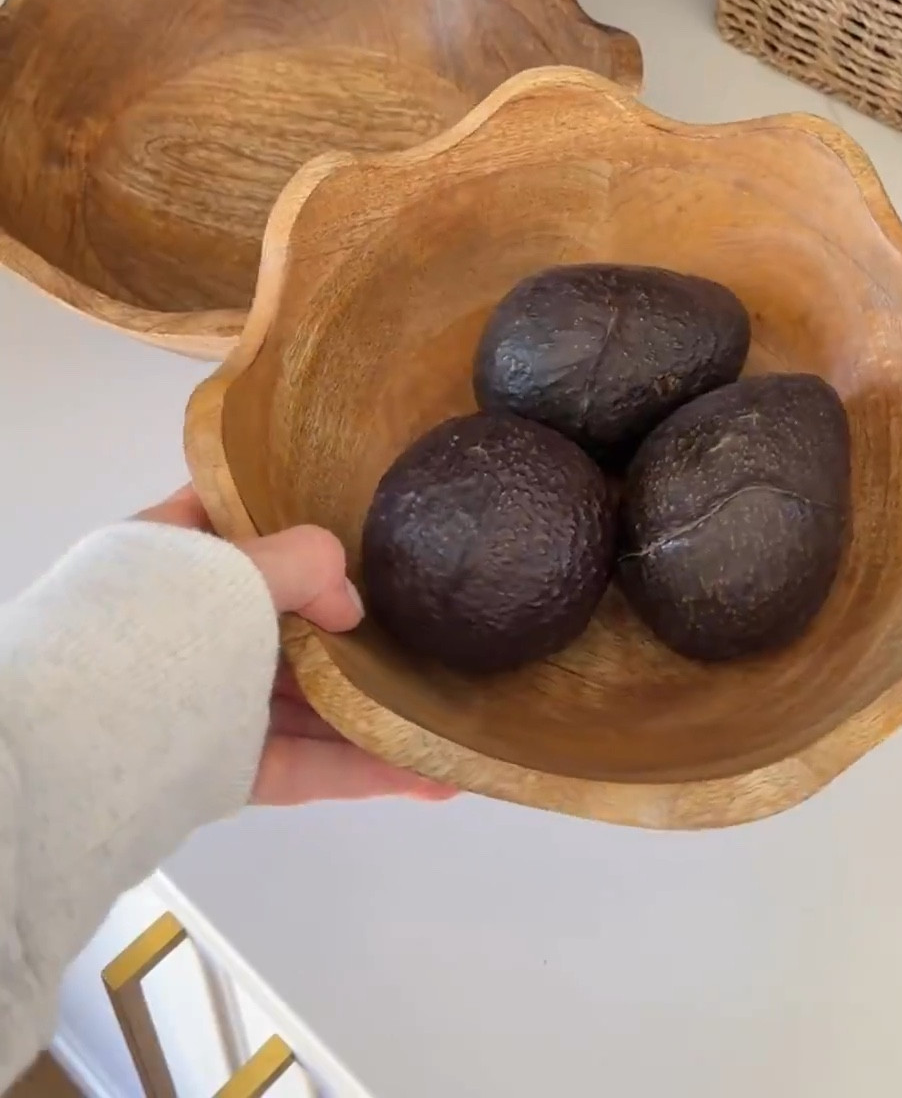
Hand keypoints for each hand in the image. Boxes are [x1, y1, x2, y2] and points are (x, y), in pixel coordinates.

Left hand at [140, 487, 453, 807]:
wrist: (73, 757)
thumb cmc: (152, 633)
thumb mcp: (234, 571)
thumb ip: (304, 565)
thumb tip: (347, 604)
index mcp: (168, 555)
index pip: (230, 516)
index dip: (291, 511)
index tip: (356, 514)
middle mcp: (185, 626)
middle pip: (280, 616)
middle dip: (350, 626)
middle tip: (421, 619)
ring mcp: (202, 700)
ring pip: (300, 699)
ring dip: (371, 709)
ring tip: (442, 714)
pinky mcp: (218, 769)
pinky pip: (299, 762)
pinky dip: (359, 768)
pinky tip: (424, 776)